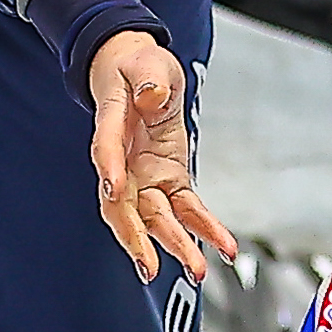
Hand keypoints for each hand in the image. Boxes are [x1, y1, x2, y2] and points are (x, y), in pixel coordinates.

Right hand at [85, 30, 236, 279]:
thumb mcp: (145, 61)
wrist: (134, 73)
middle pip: (126, 204)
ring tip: (195, 270)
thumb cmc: (135, 67)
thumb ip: (148, 79)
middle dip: (137, 237)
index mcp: (112, 124)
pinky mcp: (168, 180)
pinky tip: (225, 247)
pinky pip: (185, 208)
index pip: (106, 148)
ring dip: (173, 245)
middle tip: (149, 266)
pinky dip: (205, 229)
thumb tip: (152, 97)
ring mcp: (145, 175)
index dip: (109, 168)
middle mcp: (123, 160)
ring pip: (154, 217)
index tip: (113, 188)